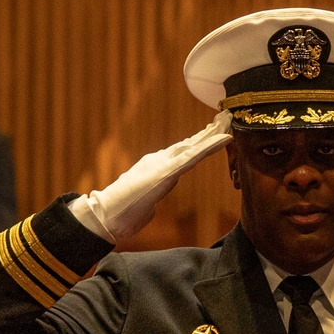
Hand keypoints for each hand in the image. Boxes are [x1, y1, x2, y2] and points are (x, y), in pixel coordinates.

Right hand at [70, 113, 232, 242]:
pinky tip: (225, 139)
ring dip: (212, 133)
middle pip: (189, 144)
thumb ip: (149, 201)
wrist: (106, 215)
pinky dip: (210, 147)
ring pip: (193, 146)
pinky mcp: (168, 172)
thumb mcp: (141, 207)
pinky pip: (194, 157)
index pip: (180, 154)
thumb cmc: (122, 215)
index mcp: (155, 168)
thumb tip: (151, 206)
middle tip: (224, 117)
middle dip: (207, 132)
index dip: (196, 143)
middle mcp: (159, 161)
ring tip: (227, 120)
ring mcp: (163, 164)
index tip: (210, 134)